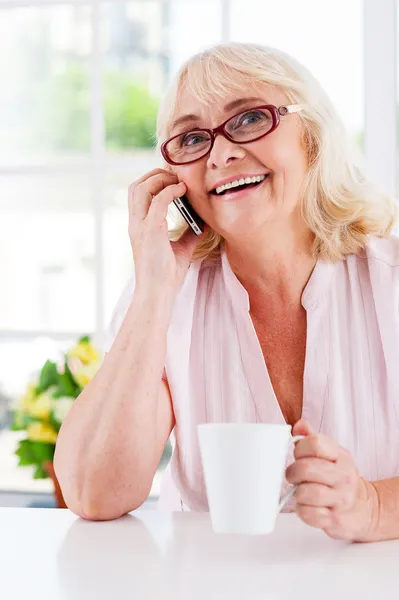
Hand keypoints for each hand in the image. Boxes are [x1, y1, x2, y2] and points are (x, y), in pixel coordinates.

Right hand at [128, 168, 201, 295]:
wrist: (158, 293)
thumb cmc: (167, 275)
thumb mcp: (182, 248)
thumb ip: (190, 233)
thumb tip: (205, 221)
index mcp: (139, 226)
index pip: (138, 194)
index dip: (153, 181)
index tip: (173, 179)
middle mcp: (136, 223)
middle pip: (135, 186)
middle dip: (154, 175)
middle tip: (175, 176)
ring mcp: (141, 226)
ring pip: (141, 188)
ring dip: (160, 179)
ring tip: (178, 181)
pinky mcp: (150, 230)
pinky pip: (158, 200)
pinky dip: (171, 191)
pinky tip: (183, 190)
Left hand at [286, 420, 375, 540]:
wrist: (363, 508)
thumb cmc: (338, 478)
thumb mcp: (330, 455)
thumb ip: (312, 439)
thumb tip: (300, 425)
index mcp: (340, 455)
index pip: (314, 443)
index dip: (299, 449)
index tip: (299, 456)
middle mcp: (343, 476)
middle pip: (306, 468)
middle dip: (293, 472)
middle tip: (293, 476)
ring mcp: (341, 499)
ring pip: (306, 492)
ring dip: (297, 493)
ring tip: (301, 492)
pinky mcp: (335, 519)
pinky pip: (309, 514)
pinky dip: (302, 510)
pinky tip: (307, 506)